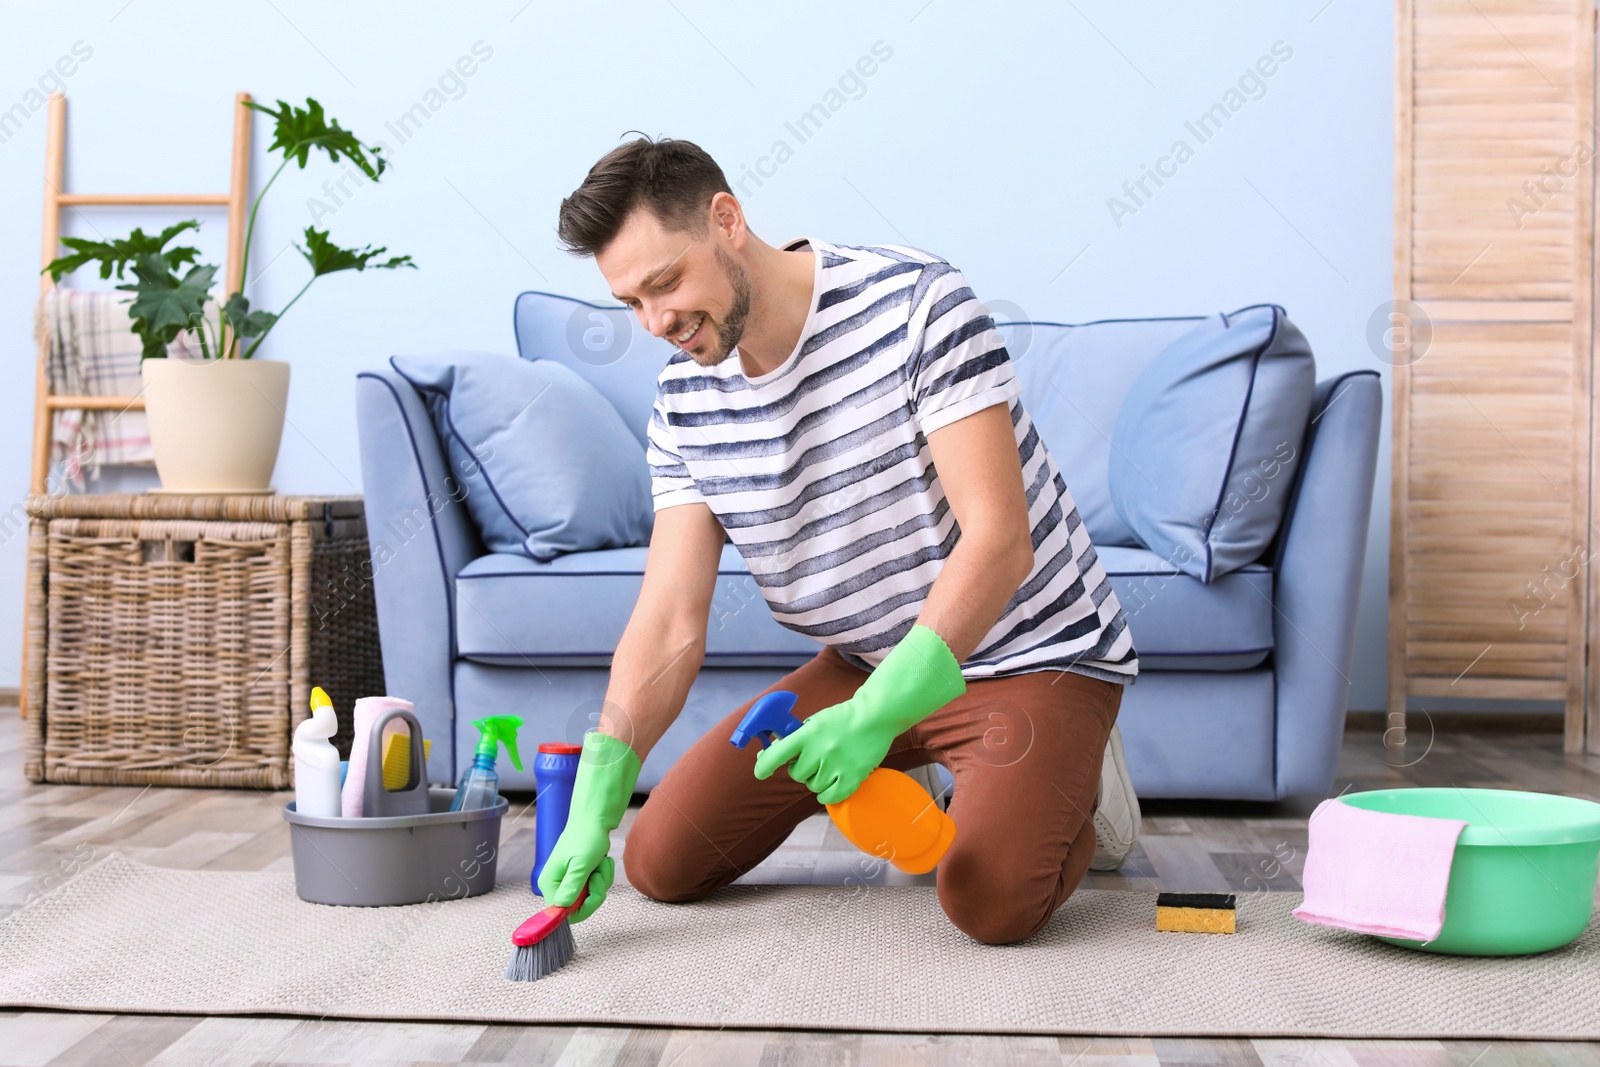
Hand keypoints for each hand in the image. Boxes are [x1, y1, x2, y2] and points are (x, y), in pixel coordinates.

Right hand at [536, 731, 639, 922]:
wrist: (595, 817)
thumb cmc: (586, 837)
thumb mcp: (580, 864)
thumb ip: (572, 888)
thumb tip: (561, 907)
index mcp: (549, 883)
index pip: (561, 913)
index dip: (580, 908)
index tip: (592, 894)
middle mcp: (557, 884)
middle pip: (579, 906)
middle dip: (594, 891)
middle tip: (597, 875)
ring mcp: (570, 879)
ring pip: (591, 896)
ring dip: (601, 880)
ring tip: (599, 863)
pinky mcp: (582, 875)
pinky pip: (597, 886)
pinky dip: (604, 874)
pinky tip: (602, 860)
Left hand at [753, 698, 892, 804]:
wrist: (875, 716)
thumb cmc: (842, 718)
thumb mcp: (814, 721)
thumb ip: (793, 738)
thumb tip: (766, 755)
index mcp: (808, 734)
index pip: (776, 754)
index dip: (764, 766)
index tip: (760, 772)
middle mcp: (820, 751)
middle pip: (797, 774)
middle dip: (801, 769)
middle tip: (814, 759)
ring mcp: (836, 766)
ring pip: (813, 786)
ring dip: (817, 779)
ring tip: (830, 765)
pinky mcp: (853, 778)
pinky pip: (829, 797)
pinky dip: (828, 793)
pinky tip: (833, 782)